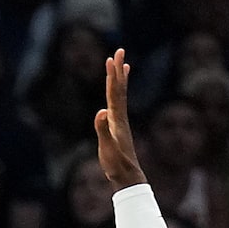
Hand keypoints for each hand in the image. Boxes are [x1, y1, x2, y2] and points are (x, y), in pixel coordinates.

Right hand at [94, 50, 145, 190]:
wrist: (128, 177)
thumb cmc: (116, 164)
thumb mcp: (107, 148)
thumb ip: (102, 130)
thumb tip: (100, 111)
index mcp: (117, 119)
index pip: (114, 93)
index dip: (112, 76)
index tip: (112, 59)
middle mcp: (120, 117)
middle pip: (119, 89)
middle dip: (118, 70)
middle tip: (119, 50)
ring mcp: (120, 122)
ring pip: (120, 95)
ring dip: (120, 78)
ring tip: (123, 63)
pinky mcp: (118, 127)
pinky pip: (119, 105)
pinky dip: (120, 94)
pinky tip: (119, 92)